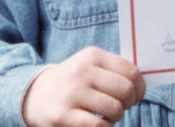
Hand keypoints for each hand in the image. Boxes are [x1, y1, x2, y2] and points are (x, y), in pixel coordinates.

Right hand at [22, 46, 144, 125]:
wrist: (33, 95)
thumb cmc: (72, 81)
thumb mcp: (89, 65)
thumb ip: (113, 69)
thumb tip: (141, 82)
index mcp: (93, 56)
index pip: (130, 71)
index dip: (140, 87)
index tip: (137, 95)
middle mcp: (82, 71)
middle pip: (124, 89)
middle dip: (130, 102)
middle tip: (125, 107)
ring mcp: (72, 93)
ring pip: (114, 108)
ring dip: (118, 116)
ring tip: (111, 115)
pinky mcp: (62, 115)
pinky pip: (97, 125)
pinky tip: (101, 124)